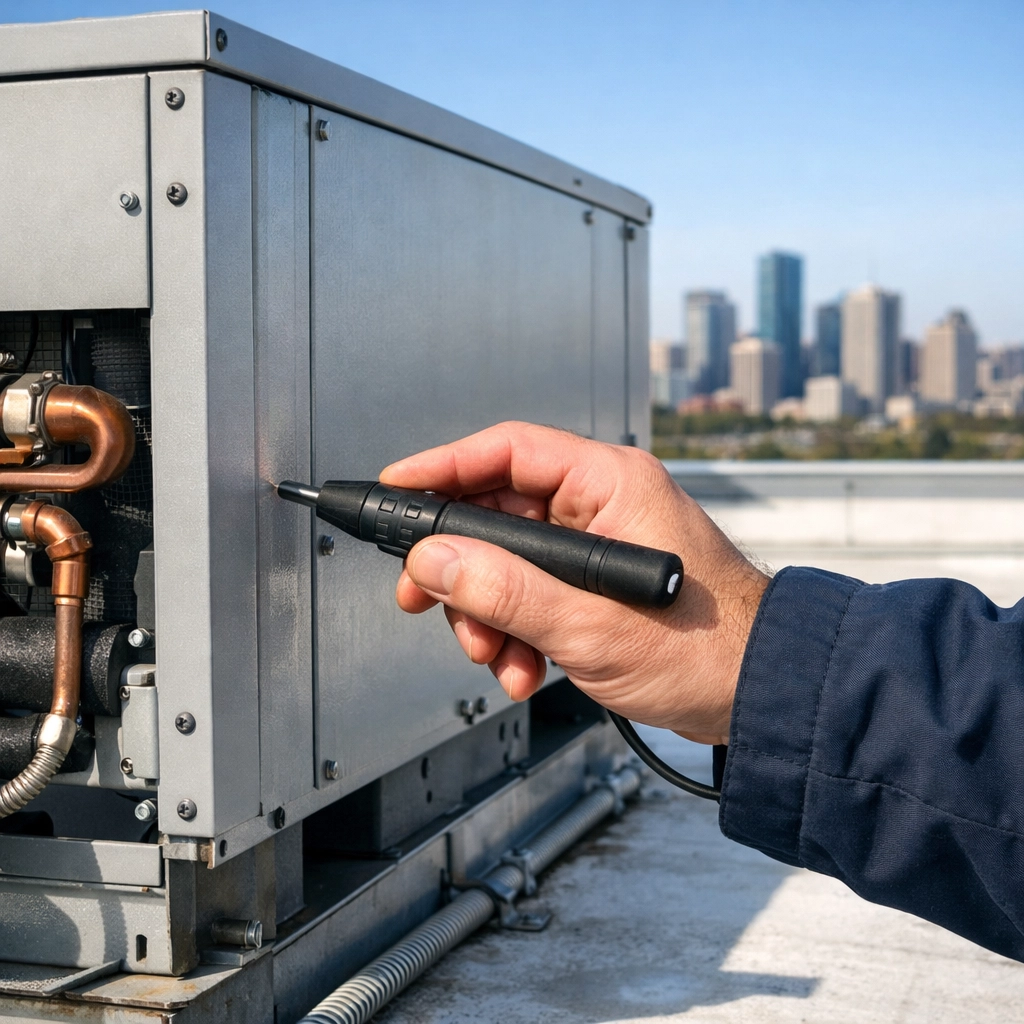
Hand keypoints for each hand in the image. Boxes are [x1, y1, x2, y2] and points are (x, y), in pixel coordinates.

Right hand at [380, 422, 768, 744]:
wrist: (761, 695)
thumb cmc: (708, 650)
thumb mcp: (590, 625)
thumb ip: (505, 591)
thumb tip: (434, 561)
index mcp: (610, 485)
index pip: (507, 452)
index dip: (444, 467)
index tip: (397, 489)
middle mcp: (602, 505)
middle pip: (498, 514)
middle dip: (460, 568)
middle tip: (422, 598)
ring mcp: (598, 545)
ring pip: (508, 562)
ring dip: (489, 613)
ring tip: (497, 657)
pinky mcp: (597, 584)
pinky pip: (532, 593)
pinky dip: (516, 631)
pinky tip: (524, 668)